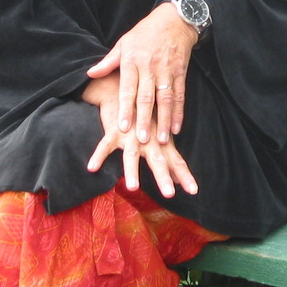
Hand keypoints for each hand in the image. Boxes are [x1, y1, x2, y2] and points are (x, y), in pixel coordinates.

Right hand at [82, 74, 197, 196]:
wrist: (126, 93)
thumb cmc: (146, 120)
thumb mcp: (160, 140)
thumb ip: (170, 162)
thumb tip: (181, 181)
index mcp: (162, 143)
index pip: (177, 162)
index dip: (185, 176)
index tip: (194, 191)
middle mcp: (149, 140)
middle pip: (158, 161)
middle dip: (163, 177)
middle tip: (169, 194)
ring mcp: (131, 136)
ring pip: (131, 155)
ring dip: (132, 171)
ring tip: (132, 188)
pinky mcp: (115, 131)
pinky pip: (105, 145)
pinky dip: (99, 155)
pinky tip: (92, 168)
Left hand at [87, 0, 198, 142]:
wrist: (174, 19)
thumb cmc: (145, 33)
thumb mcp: (123, 43)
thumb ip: (108, 61)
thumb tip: (90, 74)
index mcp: (133, 61)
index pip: (128, 89)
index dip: (126, 108)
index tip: (123, 127)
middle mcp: (150, 67)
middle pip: (147, 97)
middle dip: (144, 120)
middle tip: (142, 140)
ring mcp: (167, 70)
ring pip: (165, 99)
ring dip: (164, 120)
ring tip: (162, 140)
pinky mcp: (181, 72)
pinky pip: (180, 95)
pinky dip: (179, 112)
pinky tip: (177, 128)